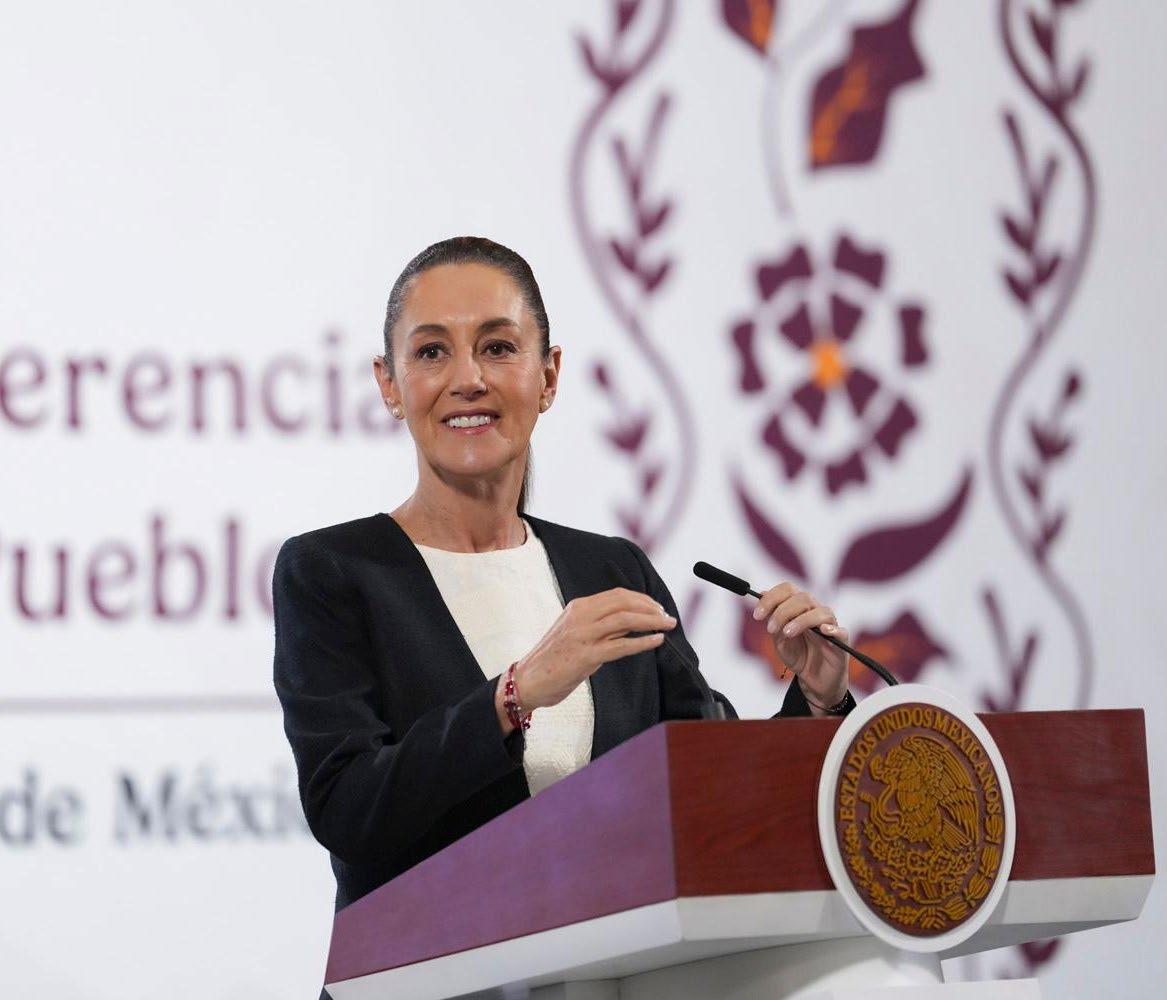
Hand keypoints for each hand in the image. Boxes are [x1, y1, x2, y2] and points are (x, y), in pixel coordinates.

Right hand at [496, 588, 675, 730]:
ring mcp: (582, 636)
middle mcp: (580, 616)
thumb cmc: (554, 660)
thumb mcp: (576, 634)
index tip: (657, 607)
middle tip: (668, 617)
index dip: (642, 599)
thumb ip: (601, 626)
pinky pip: (621, 646)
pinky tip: (657, 641)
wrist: (527, 681)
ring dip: (652, 621)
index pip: (617, 595)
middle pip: (624, 603)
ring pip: (625, 620)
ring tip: (668, 625)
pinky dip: (643, 641)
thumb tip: (634, 622)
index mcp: (578, 607)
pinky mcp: (585, 657)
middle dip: (651, 607)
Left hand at [752, 583, 848, 714]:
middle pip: (803, 598)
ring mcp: (830, 625)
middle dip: (782, 611)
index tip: (757, 615)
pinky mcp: (841, 642)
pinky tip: (823, 632)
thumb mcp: (779, 639)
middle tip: (770, 629)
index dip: (771, 598)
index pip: (788, 590)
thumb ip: (773, 619)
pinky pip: (841, 631)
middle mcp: (815, 612)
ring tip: (787, 633)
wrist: (814, 680)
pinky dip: (832, 629)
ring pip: (820, 612)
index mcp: (799, 608)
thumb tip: (762, 594)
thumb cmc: (799, 656)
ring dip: (801, 620)